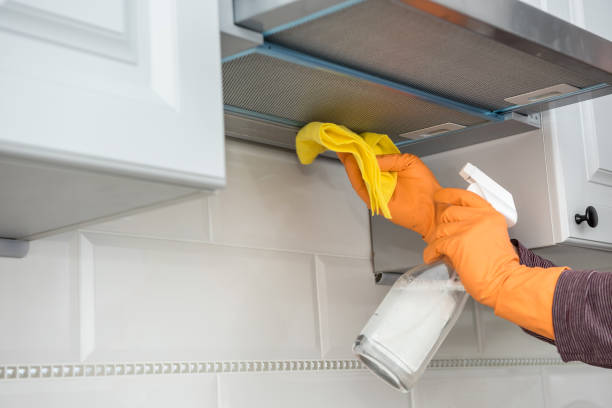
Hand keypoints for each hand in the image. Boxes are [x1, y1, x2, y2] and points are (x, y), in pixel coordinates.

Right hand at [338, 152, 440, 240]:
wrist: (432, 206)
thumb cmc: (425, 186)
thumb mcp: (409, 162)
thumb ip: (390, 158)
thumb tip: (372, 158)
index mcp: (389, 169)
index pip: (370, 157)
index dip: (361, 149)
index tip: (353, 140)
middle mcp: (381, 179)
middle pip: (361, 166)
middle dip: (351, 154)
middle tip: (344, 142)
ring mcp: (376, 189)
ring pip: (357, 175)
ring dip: (349, 163)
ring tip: (344, 150)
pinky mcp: (374, 200)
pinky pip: (360, 186)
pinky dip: (354, 175)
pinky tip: (351, 164)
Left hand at [423, 188, 565, 338]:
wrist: (505, 282)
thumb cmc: (502, 268)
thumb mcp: (495, 237)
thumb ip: (478, 227)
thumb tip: (458, 228)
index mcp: (490, 215)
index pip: (465, 196)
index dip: (449, 194)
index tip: (440, 195)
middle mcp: (479, 219)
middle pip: (449, 213)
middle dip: (443, 227)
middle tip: (444, 238)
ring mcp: (467, 230)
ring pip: (440, 229)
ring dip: (438, 242)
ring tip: (441, 252)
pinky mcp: (456, 243)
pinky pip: (435, 245)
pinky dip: (431, 253)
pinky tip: (433, 257)